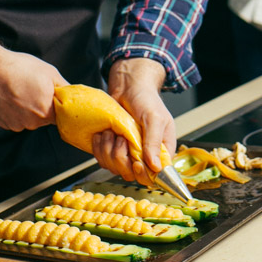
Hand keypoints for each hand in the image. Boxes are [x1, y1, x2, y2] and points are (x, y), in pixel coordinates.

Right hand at [0, 25, 67, 130]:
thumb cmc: (20, 68)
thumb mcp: (50, 72)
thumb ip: (64, 87)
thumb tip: (73, 95)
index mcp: (46, 111)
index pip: (60, 115)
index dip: (58, 104)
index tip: (53, 95)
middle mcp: (32, 123)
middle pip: (45, 118)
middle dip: (43, 105)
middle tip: (34, 88)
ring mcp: (17, 125)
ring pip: (30, 119)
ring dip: (28, 109)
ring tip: (20, 90)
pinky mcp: (4, 124)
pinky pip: (16, 119)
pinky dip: (15, 111)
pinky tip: (11, 96)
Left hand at [92, 58, 174, 186]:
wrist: (128, 86)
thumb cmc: (146, 99)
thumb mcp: (154, 118)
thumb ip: (154, 142)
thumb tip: (156, 167)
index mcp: (161, 151)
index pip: (155, 175)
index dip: (144, 174)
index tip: (136, 163)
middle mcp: (144, 155)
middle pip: (132, 175)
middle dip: (122, 159)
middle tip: (122, 139)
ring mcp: (127, 153)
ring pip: (115, 169)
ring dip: (109, 150)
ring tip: (111, 132)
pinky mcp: (113, 149)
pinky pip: (104, 161)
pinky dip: (100, 148)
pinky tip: (103, 134)